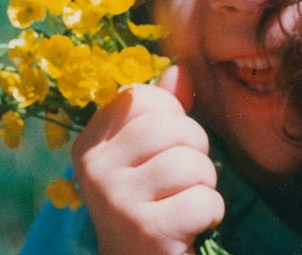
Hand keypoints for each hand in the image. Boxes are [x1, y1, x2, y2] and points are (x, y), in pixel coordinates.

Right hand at [71, 66, 223, 254]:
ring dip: (205, 185)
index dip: (171, 117)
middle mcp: (93, 169)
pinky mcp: (147, 230)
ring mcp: (116, 200)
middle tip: (183, 181)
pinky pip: (205, 201)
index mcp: (90, 144)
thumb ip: (162, 114)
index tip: (164, 149)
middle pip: (171, 126)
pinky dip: (211, 214)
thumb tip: (178, 70)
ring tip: (186, 203)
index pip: (141, 97)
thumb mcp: (147, 158)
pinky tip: (191, 226)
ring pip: (191, 163)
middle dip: (195, 151)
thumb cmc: (149, 207)